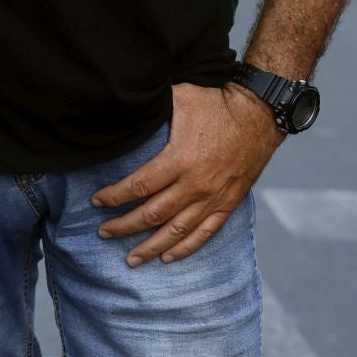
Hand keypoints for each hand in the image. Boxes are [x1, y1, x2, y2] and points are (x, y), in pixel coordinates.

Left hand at [91, 81, 278, 266]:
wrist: (260, 115)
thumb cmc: (216, 103)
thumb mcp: (180, 97)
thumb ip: (152, 108)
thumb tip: (123, 103)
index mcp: (179, 160)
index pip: (138, 187)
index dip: (114, 197)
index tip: (96, 201)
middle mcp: (195, 185)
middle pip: (152, 215)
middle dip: (124, 226)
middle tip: (104, 233)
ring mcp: (213, 198)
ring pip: (176, 231)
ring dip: (150, 247)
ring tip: (131, 259)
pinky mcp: (228, 203)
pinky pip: (205, 233)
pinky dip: (185, 248)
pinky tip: (167, 257)